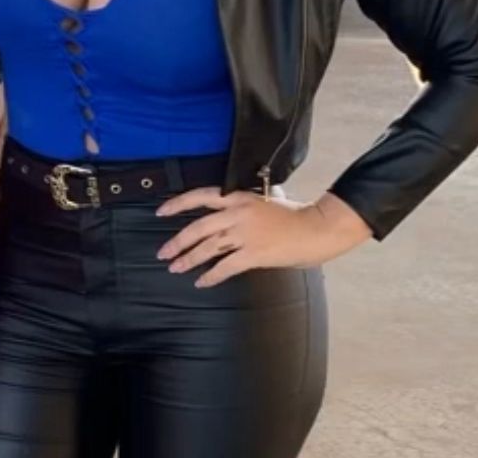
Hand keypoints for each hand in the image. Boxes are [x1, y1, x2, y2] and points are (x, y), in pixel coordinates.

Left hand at [156, 188, 372, 287]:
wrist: (316, 228)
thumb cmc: (293, 215)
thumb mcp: (263, 201)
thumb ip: (242, 207)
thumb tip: (225, 217)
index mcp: (238, 197)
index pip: (200, 196)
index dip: (178, 204)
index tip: (161, 212)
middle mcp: (237, 213)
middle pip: (198, 227)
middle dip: (178, 241)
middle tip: (163, 253)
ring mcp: (244, 234)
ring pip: (208, 248)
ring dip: (189, 259)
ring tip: (175, 268)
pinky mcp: (254, 254)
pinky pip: (225, 267)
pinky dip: (211, 275)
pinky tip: (200, 282)